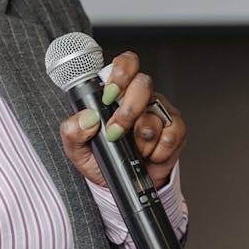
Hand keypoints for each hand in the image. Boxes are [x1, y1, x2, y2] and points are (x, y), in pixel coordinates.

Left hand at [59, 50, 186, 189]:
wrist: (124, 185)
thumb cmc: (103, 159)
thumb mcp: (77, 148)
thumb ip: (72, 131)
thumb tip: (87, 118)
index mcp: (118, 93)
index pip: (126, 64)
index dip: (121, 73)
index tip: (108, 95)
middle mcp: (142, 98)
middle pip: (143, 85)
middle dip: (127, 111)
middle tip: (115, 131)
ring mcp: (161, 113)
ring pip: (154, 117)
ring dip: (139, 141)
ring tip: (133, 150)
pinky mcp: (176, 131)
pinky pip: (169, 136)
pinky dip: (156, 152)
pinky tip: (148, 155)